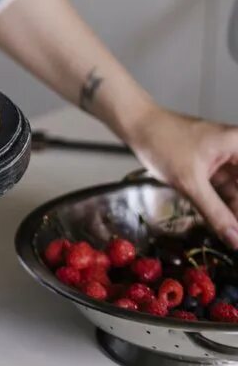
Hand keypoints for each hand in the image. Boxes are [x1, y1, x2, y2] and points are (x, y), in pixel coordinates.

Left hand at [127, 105, 237, 250]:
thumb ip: (215, 213)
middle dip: (237, 214)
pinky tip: (221, 226)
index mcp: (237, 145)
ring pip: (234, 193)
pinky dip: (221, 208)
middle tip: (236, 239)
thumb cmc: (162, 141)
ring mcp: (222, 160)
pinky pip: (222, 191)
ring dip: (231, 214)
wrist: (136, 126)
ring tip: (230, 237)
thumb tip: (235, 239)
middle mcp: (234, 151)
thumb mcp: (190, 182)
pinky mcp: (209, 167)